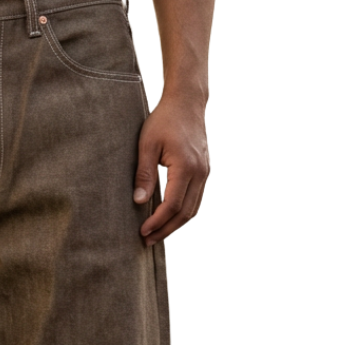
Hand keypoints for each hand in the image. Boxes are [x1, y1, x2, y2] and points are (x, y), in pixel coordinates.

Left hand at [133, 95, 209, 242]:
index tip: (142, 232)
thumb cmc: (164, 120)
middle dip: (166, 230)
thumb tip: (139, 202)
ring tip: (156, 234)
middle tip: (147, 241)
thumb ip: (144, 174)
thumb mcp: (147, 145)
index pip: (173, 205)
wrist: (187, 103)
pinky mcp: (204, 171)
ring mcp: (205, 172)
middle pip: (186, 213)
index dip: (158, 222)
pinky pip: (195, 199)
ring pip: (193, 209)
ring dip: (175, 224)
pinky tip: (167, 217)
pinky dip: (182, 213)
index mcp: (186, 167)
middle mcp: (200, 173)